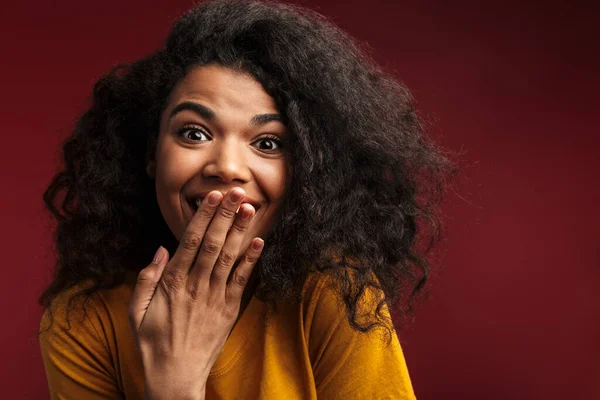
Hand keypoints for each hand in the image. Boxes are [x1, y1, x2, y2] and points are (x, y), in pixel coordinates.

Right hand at [128, 188, 263, 399]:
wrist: (176, 377)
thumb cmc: (152, 343)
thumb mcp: (135, 311)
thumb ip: (146, 278)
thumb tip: (161, 248)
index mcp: (172, 284)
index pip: (190, 241)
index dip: (203, 216)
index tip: (213, 196)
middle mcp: (195, 286)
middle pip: (213, 243)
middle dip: (225, 215)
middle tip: (237, 191)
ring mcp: (215, 298)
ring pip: (229, 257)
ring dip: (240, 231)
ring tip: (249, 208)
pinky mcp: (229, 310)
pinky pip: (242, 281)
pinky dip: (251, 260)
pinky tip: (259, 241)